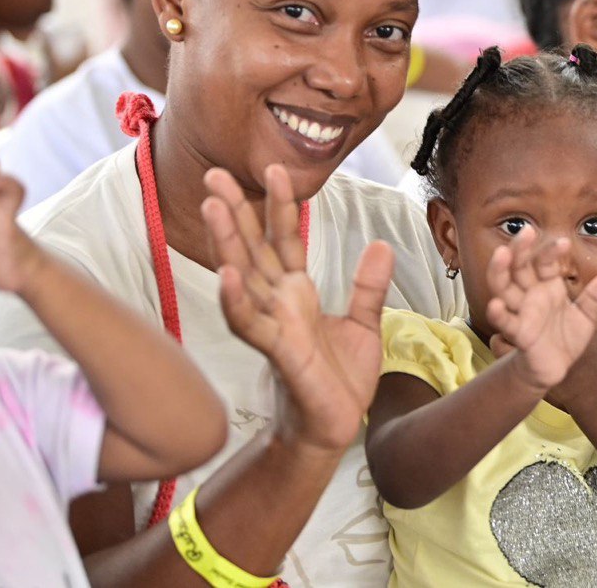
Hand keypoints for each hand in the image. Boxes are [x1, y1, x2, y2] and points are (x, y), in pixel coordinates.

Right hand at [203, 164, 392, 453]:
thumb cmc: (341, 378)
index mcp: (296, 293)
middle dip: (234, 211)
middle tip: (215, 172)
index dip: (278, 206)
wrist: (335, 428)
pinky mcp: (279, 354)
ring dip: (228, 243)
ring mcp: (273, 326)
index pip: (283, 240)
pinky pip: (251, 325)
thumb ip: (368, 285)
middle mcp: (278, 304)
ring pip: (243, 277)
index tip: (273, 168)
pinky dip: (237, 301)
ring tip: (214, 207)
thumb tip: (381, 244)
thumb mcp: (364, 323)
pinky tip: (227, 276)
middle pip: (252, 248)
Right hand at [482, 226, 596, 394]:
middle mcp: (530, 294)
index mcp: (546, 285)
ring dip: (500, 270)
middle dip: (519, 249)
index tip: (564, 243)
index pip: (544, 262)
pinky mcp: (518, 334)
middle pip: (518, 266)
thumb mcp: (587, 317)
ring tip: (502, 254)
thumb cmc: (566, 338)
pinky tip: (496, 305)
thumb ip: (596, 299)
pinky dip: (499, 314)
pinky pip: (506, 322)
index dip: (551, 251)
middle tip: (526, 231)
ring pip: (503, 287)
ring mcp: (521, 312)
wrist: (556, 368)